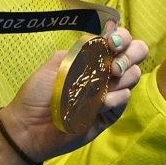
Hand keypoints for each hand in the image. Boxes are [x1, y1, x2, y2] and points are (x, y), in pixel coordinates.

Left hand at [0, 26, 146, 164]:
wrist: (29, 126)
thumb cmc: (39, 93)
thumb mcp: (57, 64)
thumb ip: (80, 51)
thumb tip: (102, 41)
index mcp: (92, 57)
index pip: (119, 40)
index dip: (122, 38)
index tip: (112, 43)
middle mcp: (105, 72)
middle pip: (136, 54)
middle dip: (130, 55)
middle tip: (113, 66)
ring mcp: (109, 92)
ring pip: (133, 76)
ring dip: (122, 76)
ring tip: (103, 83)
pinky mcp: (109, 114)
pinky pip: (124, 100)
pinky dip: (115, 98)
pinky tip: (100, 103)